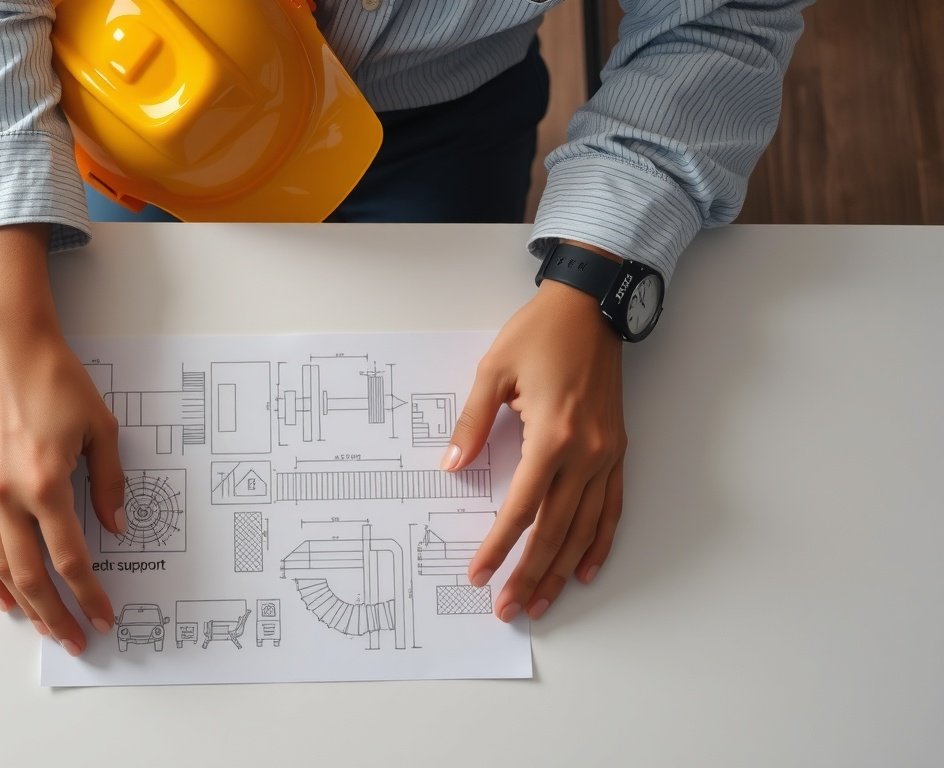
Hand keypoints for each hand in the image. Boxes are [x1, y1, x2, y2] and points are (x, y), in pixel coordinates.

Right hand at [0, 225, 126, 654]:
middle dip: (56, 614)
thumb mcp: (101, 427)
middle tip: (75, 638)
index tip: (103, 615)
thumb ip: (110, 483)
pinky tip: (2, 594)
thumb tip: (114, 527)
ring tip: (43, 626)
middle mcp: (8, 495)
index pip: (71, 559)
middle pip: (33, 575)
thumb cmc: (54, 377)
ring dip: (23, 603)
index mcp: (46, 484)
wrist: (2, 345)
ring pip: (1, 566)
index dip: (89, 594)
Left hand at [444, 260, 626, 622]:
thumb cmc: (541, 334)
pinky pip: (611, 507)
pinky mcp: (617, 451)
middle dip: (529, 573)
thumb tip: (452, 466)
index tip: (479, 574)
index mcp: (552, 436)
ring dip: (562, 569)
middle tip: (508, 608)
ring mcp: (607, 455)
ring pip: (585, 528)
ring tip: (541, 602)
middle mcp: (586, 454)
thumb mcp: (494, 371)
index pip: (520, 509)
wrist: (592, 307)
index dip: (498, 546)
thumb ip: (473, 423)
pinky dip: (599, 542)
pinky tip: (586, 568)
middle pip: (555, 530)